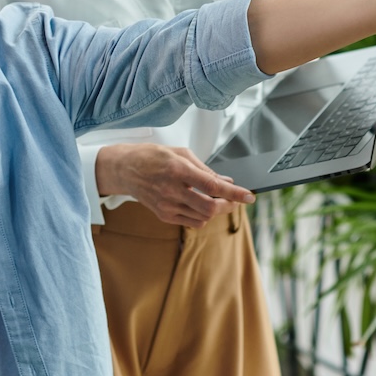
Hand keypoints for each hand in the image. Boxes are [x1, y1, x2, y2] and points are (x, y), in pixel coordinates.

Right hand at [95, 143, 255, 228]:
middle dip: (228, 205)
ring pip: (203, 217)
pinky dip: (201, 215)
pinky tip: (199, 204)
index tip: (249, 196)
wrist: (126, 170)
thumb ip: (205, 169)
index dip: (234, 193)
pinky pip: (191, 222)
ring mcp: (167, 206)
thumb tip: (226, 181)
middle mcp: (172, 190)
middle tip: (236, 200)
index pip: (213, 186)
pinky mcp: (163, 215)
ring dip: (215, 210)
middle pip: (210, 207)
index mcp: (179, 170)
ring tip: (215, 199)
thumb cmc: (153, 157)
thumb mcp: (181, 154)